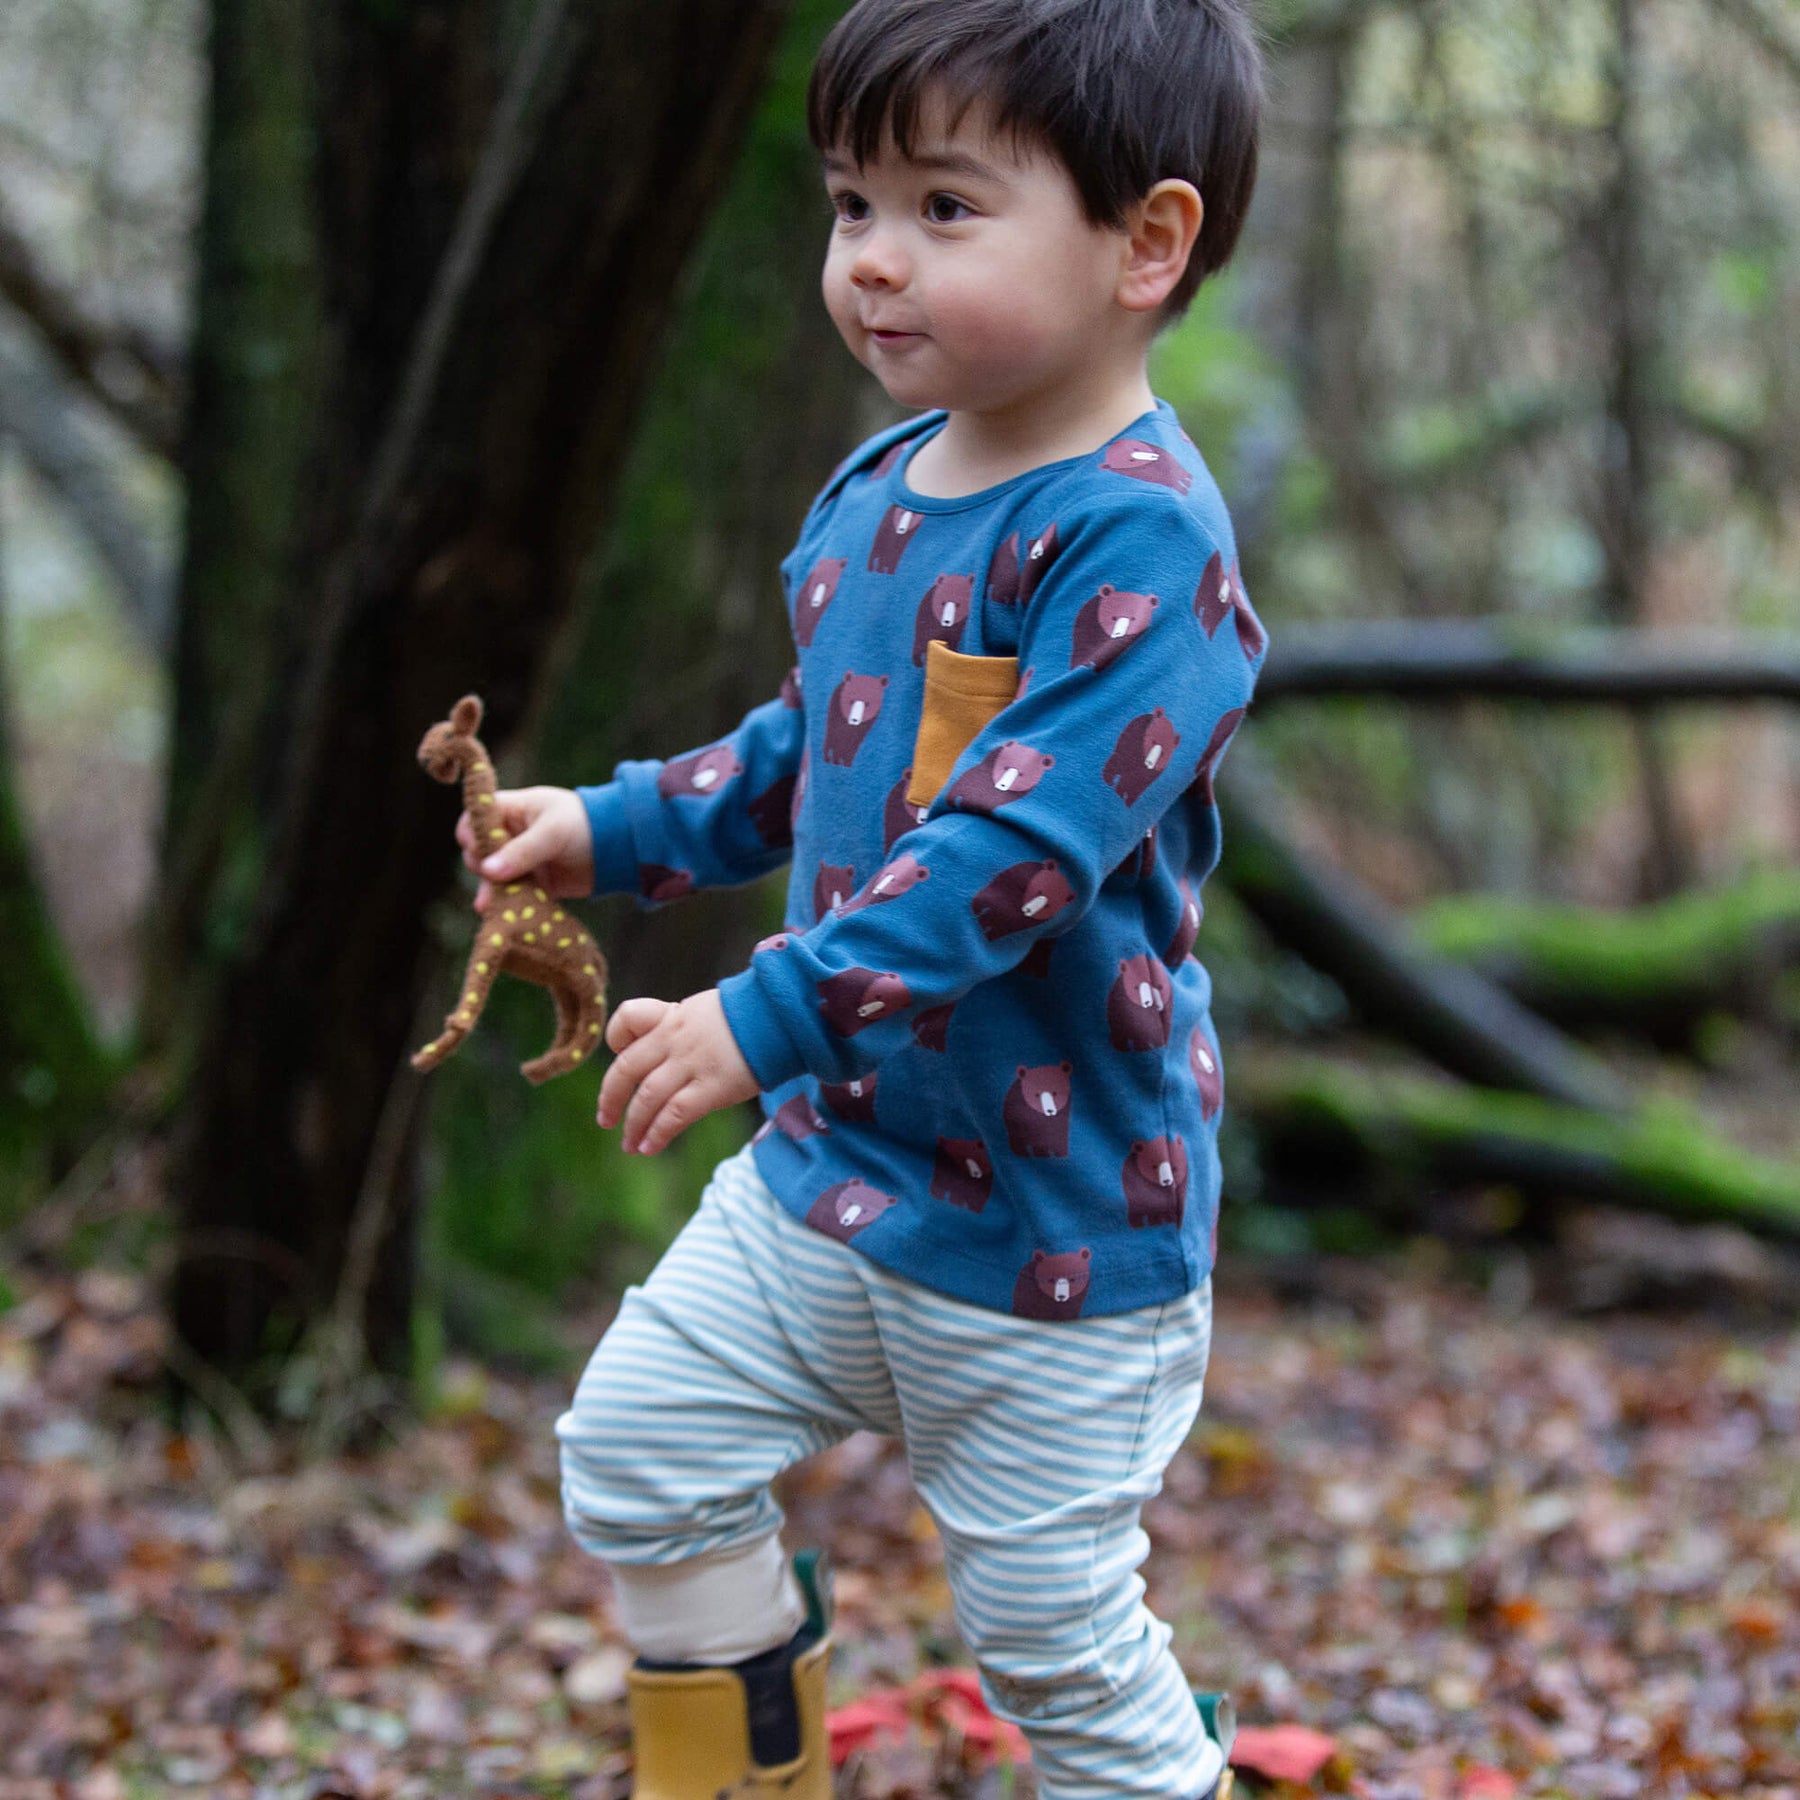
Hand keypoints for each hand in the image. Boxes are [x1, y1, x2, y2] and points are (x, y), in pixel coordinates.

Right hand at [456, 784, 593, 914]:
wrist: (620, 848)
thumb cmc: (585, 825)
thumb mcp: (552, 832)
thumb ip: (522, 851)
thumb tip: (487, 871)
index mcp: (512, 810)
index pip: (475, 818)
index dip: (471, 834)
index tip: (476, 849)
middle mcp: (512, 834)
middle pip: (480, 851)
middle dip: (480, 866)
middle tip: (490, 877)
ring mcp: (522, 860)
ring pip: (494, 877)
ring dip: (491, 890)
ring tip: (488, 906)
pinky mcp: (535, 882)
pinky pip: (514, 894)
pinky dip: (509, 903)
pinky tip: (503, 915)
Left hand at [597, 988, 760, 1154]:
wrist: (783, 1017)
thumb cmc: (750, 1017)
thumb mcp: (707, 1011)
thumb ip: (682, 1028)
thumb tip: (665, 1054)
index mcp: (672, 1015)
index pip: (627, 1018)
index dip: (616, 1037)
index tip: (618, 1053)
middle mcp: (674, 1038)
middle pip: (626, 1069)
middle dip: (611, 1099)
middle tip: (605, 1120)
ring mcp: (691, 1064)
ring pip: (647, 1098)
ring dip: (633, 1125)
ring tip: (630, 1145)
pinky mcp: (712, 1088)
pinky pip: (674, 1115)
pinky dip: (657, 1134)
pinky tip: (650, 1147)